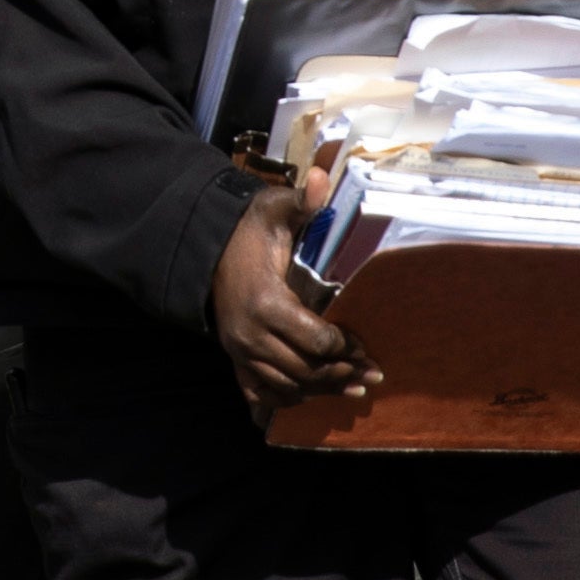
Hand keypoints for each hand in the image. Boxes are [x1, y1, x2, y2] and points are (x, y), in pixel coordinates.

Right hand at [212, 169, 379, 423]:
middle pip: (306, 370)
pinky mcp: (234, 358)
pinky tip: (308, 397)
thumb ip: (302, 201)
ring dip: (321, 391)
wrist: (207, 248)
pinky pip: (259, 393)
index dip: (345, 347)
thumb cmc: (248, 231)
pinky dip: (284, 400)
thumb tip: (324, 179)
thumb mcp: (273, 211)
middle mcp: (251, 334)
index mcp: (267, 303)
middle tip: (372, 374)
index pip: (316, 341)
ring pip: (287, 386)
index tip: (364, 343)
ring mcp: (240, 351)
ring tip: (353, 388)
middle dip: (342, 374)